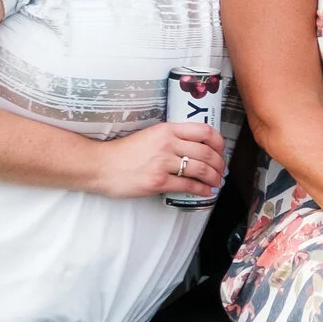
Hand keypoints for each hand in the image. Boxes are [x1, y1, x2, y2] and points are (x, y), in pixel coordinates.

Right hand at [94, 121, 226, 201]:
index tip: (221, 151)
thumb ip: (171, 138)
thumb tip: (195, 148)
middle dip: (220, 164)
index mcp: (167, 129)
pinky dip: (202, 189)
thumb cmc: (124, 152)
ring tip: (217, 182)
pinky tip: (206, 191)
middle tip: (222, 171)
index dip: (219, 143)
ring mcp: (162, 162)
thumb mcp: (150, 136)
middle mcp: (167, 143)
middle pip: (207, 152)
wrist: (101, 166)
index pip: (204, 131)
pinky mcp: (158, 181)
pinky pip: (188, 185)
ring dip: (214, 177)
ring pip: (201, 169)